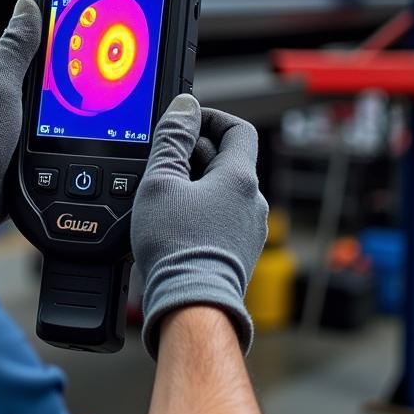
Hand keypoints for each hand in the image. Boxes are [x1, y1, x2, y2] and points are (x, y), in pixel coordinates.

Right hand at [132, 95, 267, 356]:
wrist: (191, 306)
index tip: (185, 122)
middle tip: (161, 161)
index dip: (210, 118)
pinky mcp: (239, 252)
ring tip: (161, 195)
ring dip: (193, 183)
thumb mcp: (161, 181)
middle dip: (193, 153)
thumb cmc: (177, 248)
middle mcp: (253, 202)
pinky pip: (221, 216)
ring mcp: (249, 229)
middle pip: (226, 160)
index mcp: (240, 179)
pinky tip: (172, 222)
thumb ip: (172, 139)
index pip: (238, 129)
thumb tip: (184, 107)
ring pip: (221, 190)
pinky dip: (198, 210)